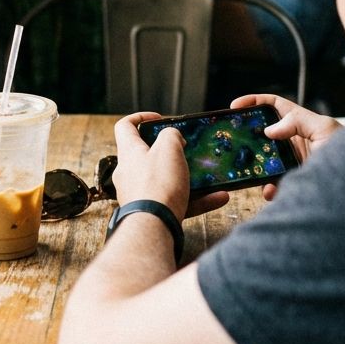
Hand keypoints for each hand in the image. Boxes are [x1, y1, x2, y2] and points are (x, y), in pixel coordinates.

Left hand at [113, 112, 228, 220]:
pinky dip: (197, 199)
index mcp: (129, 152)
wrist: (153, 226)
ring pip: (166, 181)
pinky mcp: (152, 213)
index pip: (125, 126)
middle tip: (186, 149)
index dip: (141, 117)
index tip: (160, 118)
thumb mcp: (169, 148)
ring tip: (209, 176)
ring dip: (189, 178)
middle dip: (170, 152)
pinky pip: (176, 202)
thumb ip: (171, 135)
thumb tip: (173, 137)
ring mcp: (139, 195)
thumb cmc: (158, 183)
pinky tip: (219, 197)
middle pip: (147, 155)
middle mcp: (129, 173)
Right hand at [230, 95, 342, 200]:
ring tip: (249, 169)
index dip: (255, 102)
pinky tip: (270, 190)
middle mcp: (294, 142)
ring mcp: (292, 163)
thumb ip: (298, 121)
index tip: (235, 106)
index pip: (274, 106)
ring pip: (264, 162)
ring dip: (255, 166)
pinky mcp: (294, 182)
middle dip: (247, 136)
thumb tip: (270, 129)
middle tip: (233, 140)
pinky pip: (273, 185)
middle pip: (263, 134)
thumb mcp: (326, 129)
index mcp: (302, 123)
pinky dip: (269, 189)